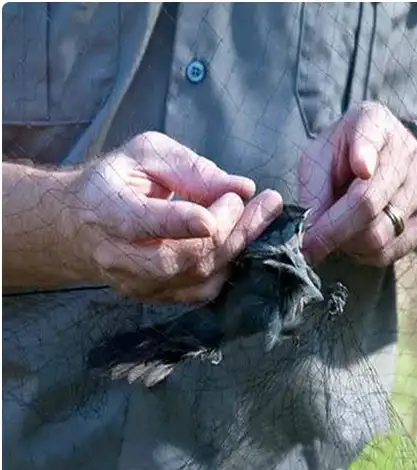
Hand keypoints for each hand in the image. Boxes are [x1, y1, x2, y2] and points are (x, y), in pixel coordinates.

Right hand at [57, 131, 282, 301]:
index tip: (232, 201)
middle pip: (185, 257)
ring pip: (200, 278)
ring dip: (239, 247)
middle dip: (232, 230)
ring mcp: (139, 285)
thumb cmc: (116, 182)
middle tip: (266, 203)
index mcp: (110, 213)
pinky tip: (240, 241)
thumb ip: (190, 168)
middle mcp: (121, 258)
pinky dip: (229, 267)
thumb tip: (242, 188)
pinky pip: (203, 292)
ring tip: (261, 218)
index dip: (188, 219)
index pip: (146, 222)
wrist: (79, 227)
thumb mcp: (146, 154)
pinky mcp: (156, 298)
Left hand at [299, 102, 416, 265]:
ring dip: (347, 245)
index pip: (371, 136)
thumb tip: (311, 231)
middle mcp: (405, 150)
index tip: (361, 168)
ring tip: (334, 236)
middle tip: (309, 244)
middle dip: (331, 231)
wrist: (384, 163)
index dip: (365, 153)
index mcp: (374, 123)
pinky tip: (354, 242)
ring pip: (380, 233)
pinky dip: (365, 255)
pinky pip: (392, 250)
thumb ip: (313, 189)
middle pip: (369, 202)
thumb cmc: (342, 159)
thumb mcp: (318, 159)